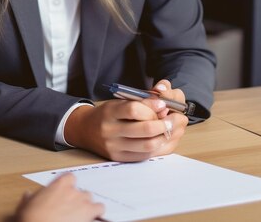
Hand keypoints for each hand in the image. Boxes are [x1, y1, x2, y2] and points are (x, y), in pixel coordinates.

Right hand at [15, 173, 104, 221]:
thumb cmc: (32, 217)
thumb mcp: (26, 205)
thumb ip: (29, 198)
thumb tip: (28, 195)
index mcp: (58, 184)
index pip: (70, 178)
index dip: (69, 186)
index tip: (66, 193)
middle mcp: (72, 191)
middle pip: (83, 191)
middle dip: (80, 200)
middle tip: (73, 209)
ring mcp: (82, 203)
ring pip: (93, 201)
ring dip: (90, 207)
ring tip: (85, 216)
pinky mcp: (89, 215)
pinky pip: (100, 210)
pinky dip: (98, 215)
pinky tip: (93, 219)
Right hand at [63, 79, 188, 160]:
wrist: (85, 130)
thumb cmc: (108, 114)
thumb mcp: (119, 101)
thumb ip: (141, 102)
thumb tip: (164, 106)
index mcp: (110, 112)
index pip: (134, 110)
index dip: (152, 107)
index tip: (163, 104)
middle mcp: (110, 130)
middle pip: (144, 130)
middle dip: (165, 124)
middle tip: (176, 118)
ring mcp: (115, 147)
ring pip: (147, 146)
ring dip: (165, 137)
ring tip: (172, 129)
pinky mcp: (120, 158)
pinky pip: (145, 156)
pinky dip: (158, 147)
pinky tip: (164, 139)